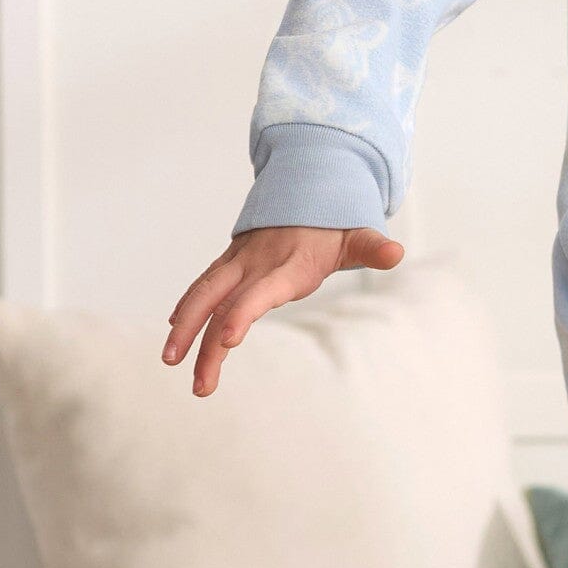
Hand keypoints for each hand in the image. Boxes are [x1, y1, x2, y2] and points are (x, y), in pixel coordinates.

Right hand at [162, 225, 403, 395]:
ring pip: (204, 295)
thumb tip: (396, 253)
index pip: (262, 292)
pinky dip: (186, 308)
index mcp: (290, 263)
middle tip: (195, 379)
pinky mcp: (229, 263)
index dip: (244, 313)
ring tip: (170, 362)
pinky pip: (203, 287)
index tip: (228, 339)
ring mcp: (239, 262)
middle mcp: (257, 263)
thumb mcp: (358, 235)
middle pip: (222, 301)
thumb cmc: (334, 224)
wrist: (306, 187)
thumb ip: (373, 248)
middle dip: (202, 339)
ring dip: (184, 327)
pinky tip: (175, 334)